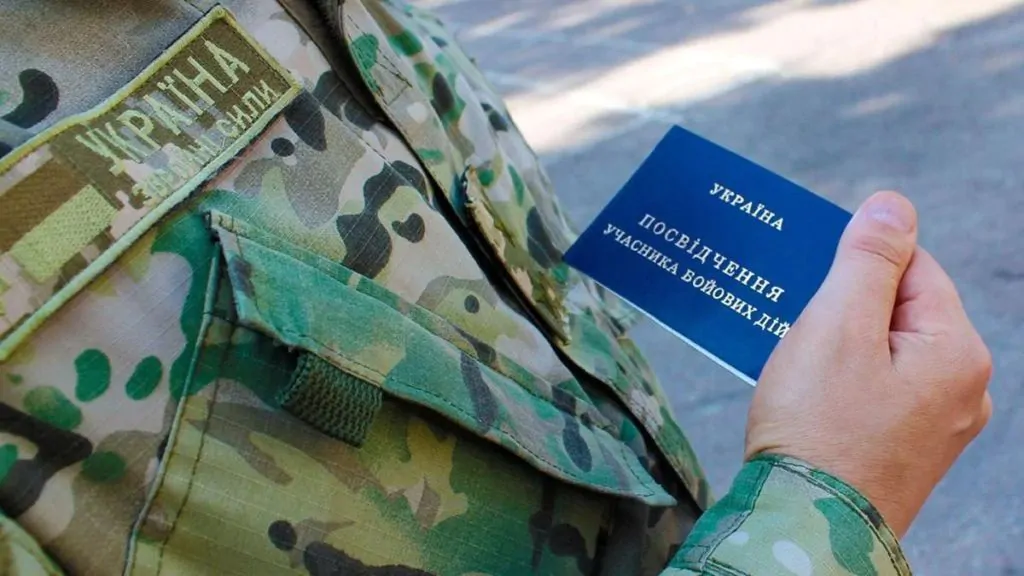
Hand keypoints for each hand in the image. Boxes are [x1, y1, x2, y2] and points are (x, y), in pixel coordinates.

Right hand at [746, 191, 992, 536]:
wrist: (803, 527)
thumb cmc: (817, 428)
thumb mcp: (837, 326)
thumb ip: (868, 260)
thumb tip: (893, 204)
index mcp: (957, 351)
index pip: (914, 267)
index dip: (856, 264)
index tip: (809, 279)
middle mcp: (963, 389)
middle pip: (899, 309)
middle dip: (843, 307)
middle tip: (797, 326)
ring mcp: (936, 424)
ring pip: (884, 350)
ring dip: (838, 343)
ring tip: (798, 363)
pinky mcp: (905, 447)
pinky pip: (877, 388)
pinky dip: (841, 379)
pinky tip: (808, 393)